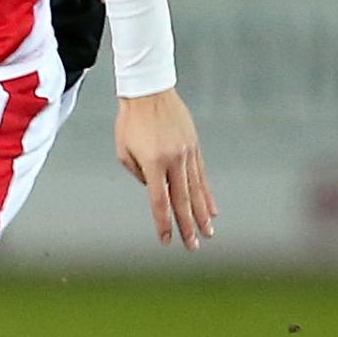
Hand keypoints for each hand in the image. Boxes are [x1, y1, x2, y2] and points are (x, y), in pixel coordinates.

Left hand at [116, 88, 216, 249]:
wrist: (149, 90)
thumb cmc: (130, 121)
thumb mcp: (124, 150)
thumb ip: (138, 174)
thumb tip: (154, 189)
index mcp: (153, 163)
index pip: (159, 201)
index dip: (163, 223)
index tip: (166, 240)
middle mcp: (174, 160)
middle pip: (182, 201)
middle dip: (188, 226)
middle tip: (193, 246)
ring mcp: (187, 153)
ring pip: (196, 190)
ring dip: (202, 215)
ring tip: (208, 233)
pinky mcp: (194, 147)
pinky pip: (202, 176)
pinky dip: (207, 194)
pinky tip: (213, 210)